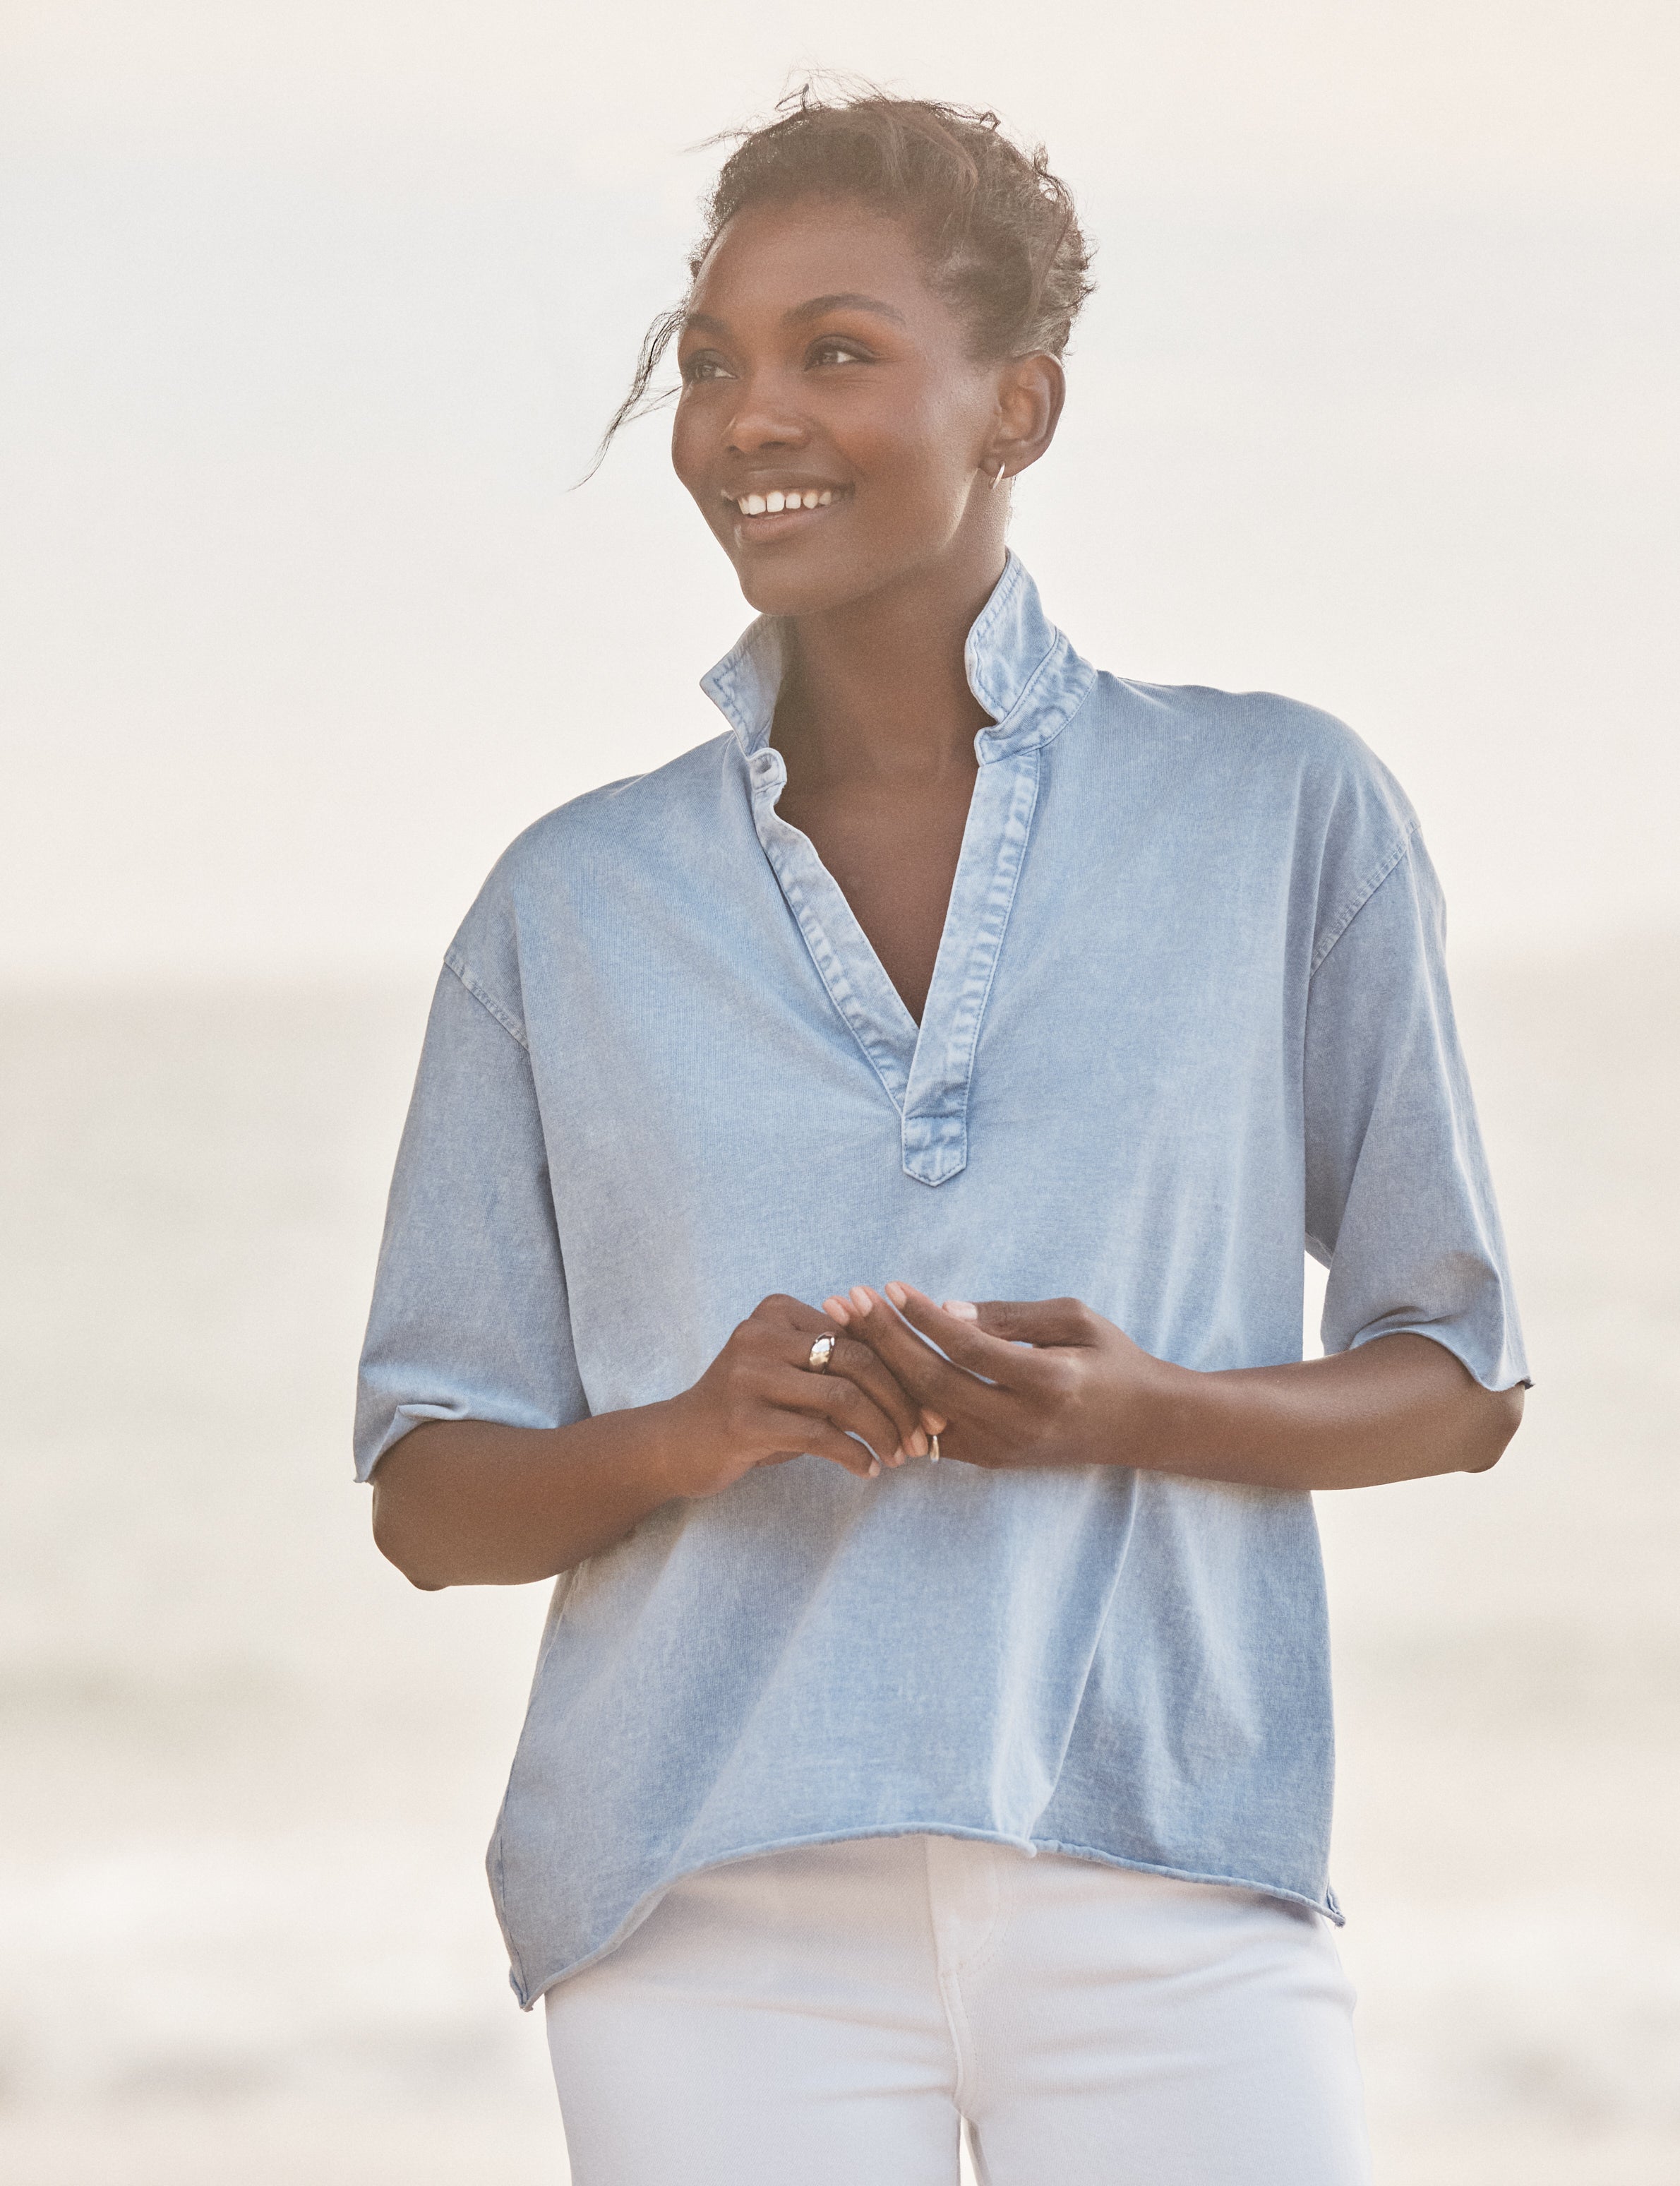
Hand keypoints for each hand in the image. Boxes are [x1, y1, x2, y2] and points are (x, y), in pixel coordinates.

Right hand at [667, 1293, 937, 1496]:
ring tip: (897, 1457)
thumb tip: (920, 1381)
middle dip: (901, 1401)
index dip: (903, 1370)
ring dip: (882, 1432)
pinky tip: (865, 1470)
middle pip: (857, 1359)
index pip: (859, 1333)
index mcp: (778, 1310)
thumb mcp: (792, 1376)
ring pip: (843, 1397)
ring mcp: (747, 1375)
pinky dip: (853, 1455)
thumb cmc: (750, 1410)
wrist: (678, 1444)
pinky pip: (819, 1435)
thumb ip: (837, 1366)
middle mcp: (760, 1333)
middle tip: (923, 1436)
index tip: (931, 1407)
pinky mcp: (743, 1420)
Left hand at [824, 1283, 1170, 1471]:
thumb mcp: (1074, 1320)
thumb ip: (1011, 1316)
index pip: (968, 1349)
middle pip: (932, 1382)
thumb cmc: (1111, 1360)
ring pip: (922, 1411)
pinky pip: (930, 1432)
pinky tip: (870, 1367)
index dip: (924, 1317)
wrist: (1140, 1425)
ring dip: (880, 1368)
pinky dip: (898, 1400)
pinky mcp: (991, 1460)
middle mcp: (1019, 1424)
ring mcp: (1002, 1449)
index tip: (890, 1286)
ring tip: (845, 1327)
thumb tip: (947, 1311)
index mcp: (1047, 1384)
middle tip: (848, 1300)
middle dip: (883, 1338)